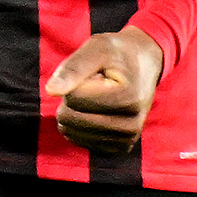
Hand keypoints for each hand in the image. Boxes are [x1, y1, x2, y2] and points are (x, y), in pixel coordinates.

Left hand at [46, 27, 164, 155]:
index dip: (74, 81)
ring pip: (72, 132)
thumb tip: (50, 91)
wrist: (145, 65)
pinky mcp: (119, 148)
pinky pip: (80, 141)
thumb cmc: (118, 53)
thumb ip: (73, 68)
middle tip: (94, 85)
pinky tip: (97, 111)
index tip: (94, 73)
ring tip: (98, 96)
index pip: (73, 98)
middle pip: (70, 119)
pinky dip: (80, 125)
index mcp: (127, 99)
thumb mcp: (97, 48)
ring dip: (76, 111)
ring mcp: (125, 140)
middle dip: (73, 98)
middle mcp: (130, 125)